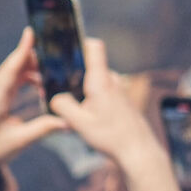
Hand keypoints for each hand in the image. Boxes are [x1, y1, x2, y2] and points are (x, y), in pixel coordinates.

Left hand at [0, 29, 66, 173]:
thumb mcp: (19, 141)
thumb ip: (44, 128)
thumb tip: (68, 120)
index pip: (12, 68)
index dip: (22, 49)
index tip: (30, 32)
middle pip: (15, 64)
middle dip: (34, 54)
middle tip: (57, 49)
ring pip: (16, 70)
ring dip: (34, 68)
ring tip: (55, 69)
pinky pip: (15, 79)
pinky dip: (30, 77)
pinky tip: (43, 82)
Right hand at [49, 38, 169, 173]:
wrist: (138, 149)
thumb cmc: (111, 136)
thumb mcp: (79, 123)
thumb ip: (63, 106)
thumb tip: (55, 97)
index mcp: (102, 81)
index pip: (95, 48)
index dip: (80, 41)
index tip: (64, 44)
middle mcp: (112, 81)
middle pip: (90, 65)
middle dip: (72, 72)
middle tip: (52, 80)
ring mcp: (118, 90)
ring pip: (95, 81)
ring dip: (81, 88)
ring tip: (64, 101)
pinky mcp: (120, 100)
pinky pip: (101, 91)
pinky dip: (89, 97)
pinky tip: (80, 112)